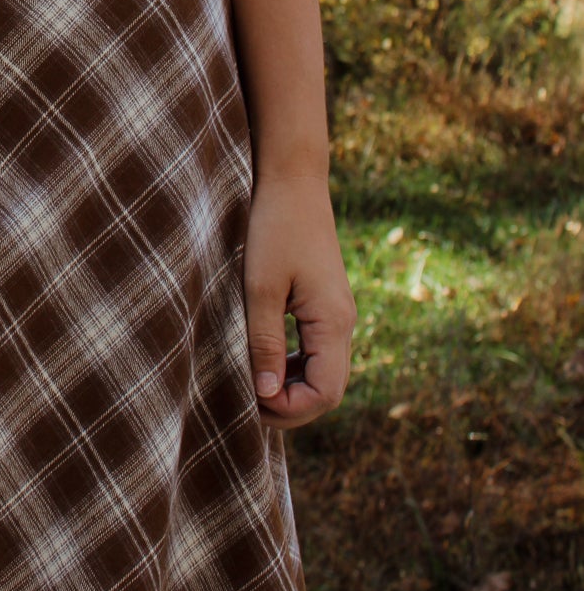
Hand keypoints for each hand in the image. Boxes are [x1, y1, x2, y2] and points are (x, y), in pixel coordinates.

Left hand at [242, 173, 354, 428]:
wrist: (293, 181)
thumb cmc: (274, 228)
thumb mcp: (260, 288)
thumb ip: (264, 343)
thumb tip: (266, 395)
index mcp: (333, 323)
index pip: (325, 394)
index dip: (290, 409)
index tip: (249, 402)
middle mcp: (343, 324)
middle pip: (328, 390)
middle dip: (290, 405)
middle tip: (245, 403)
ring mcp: (336, 314)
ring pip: (323, 373)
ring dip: (291, 387)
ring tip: (251, 385)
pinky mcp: (324, 304)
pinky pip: (316, 351)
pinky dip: (293, 366)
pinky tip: (264, 360)